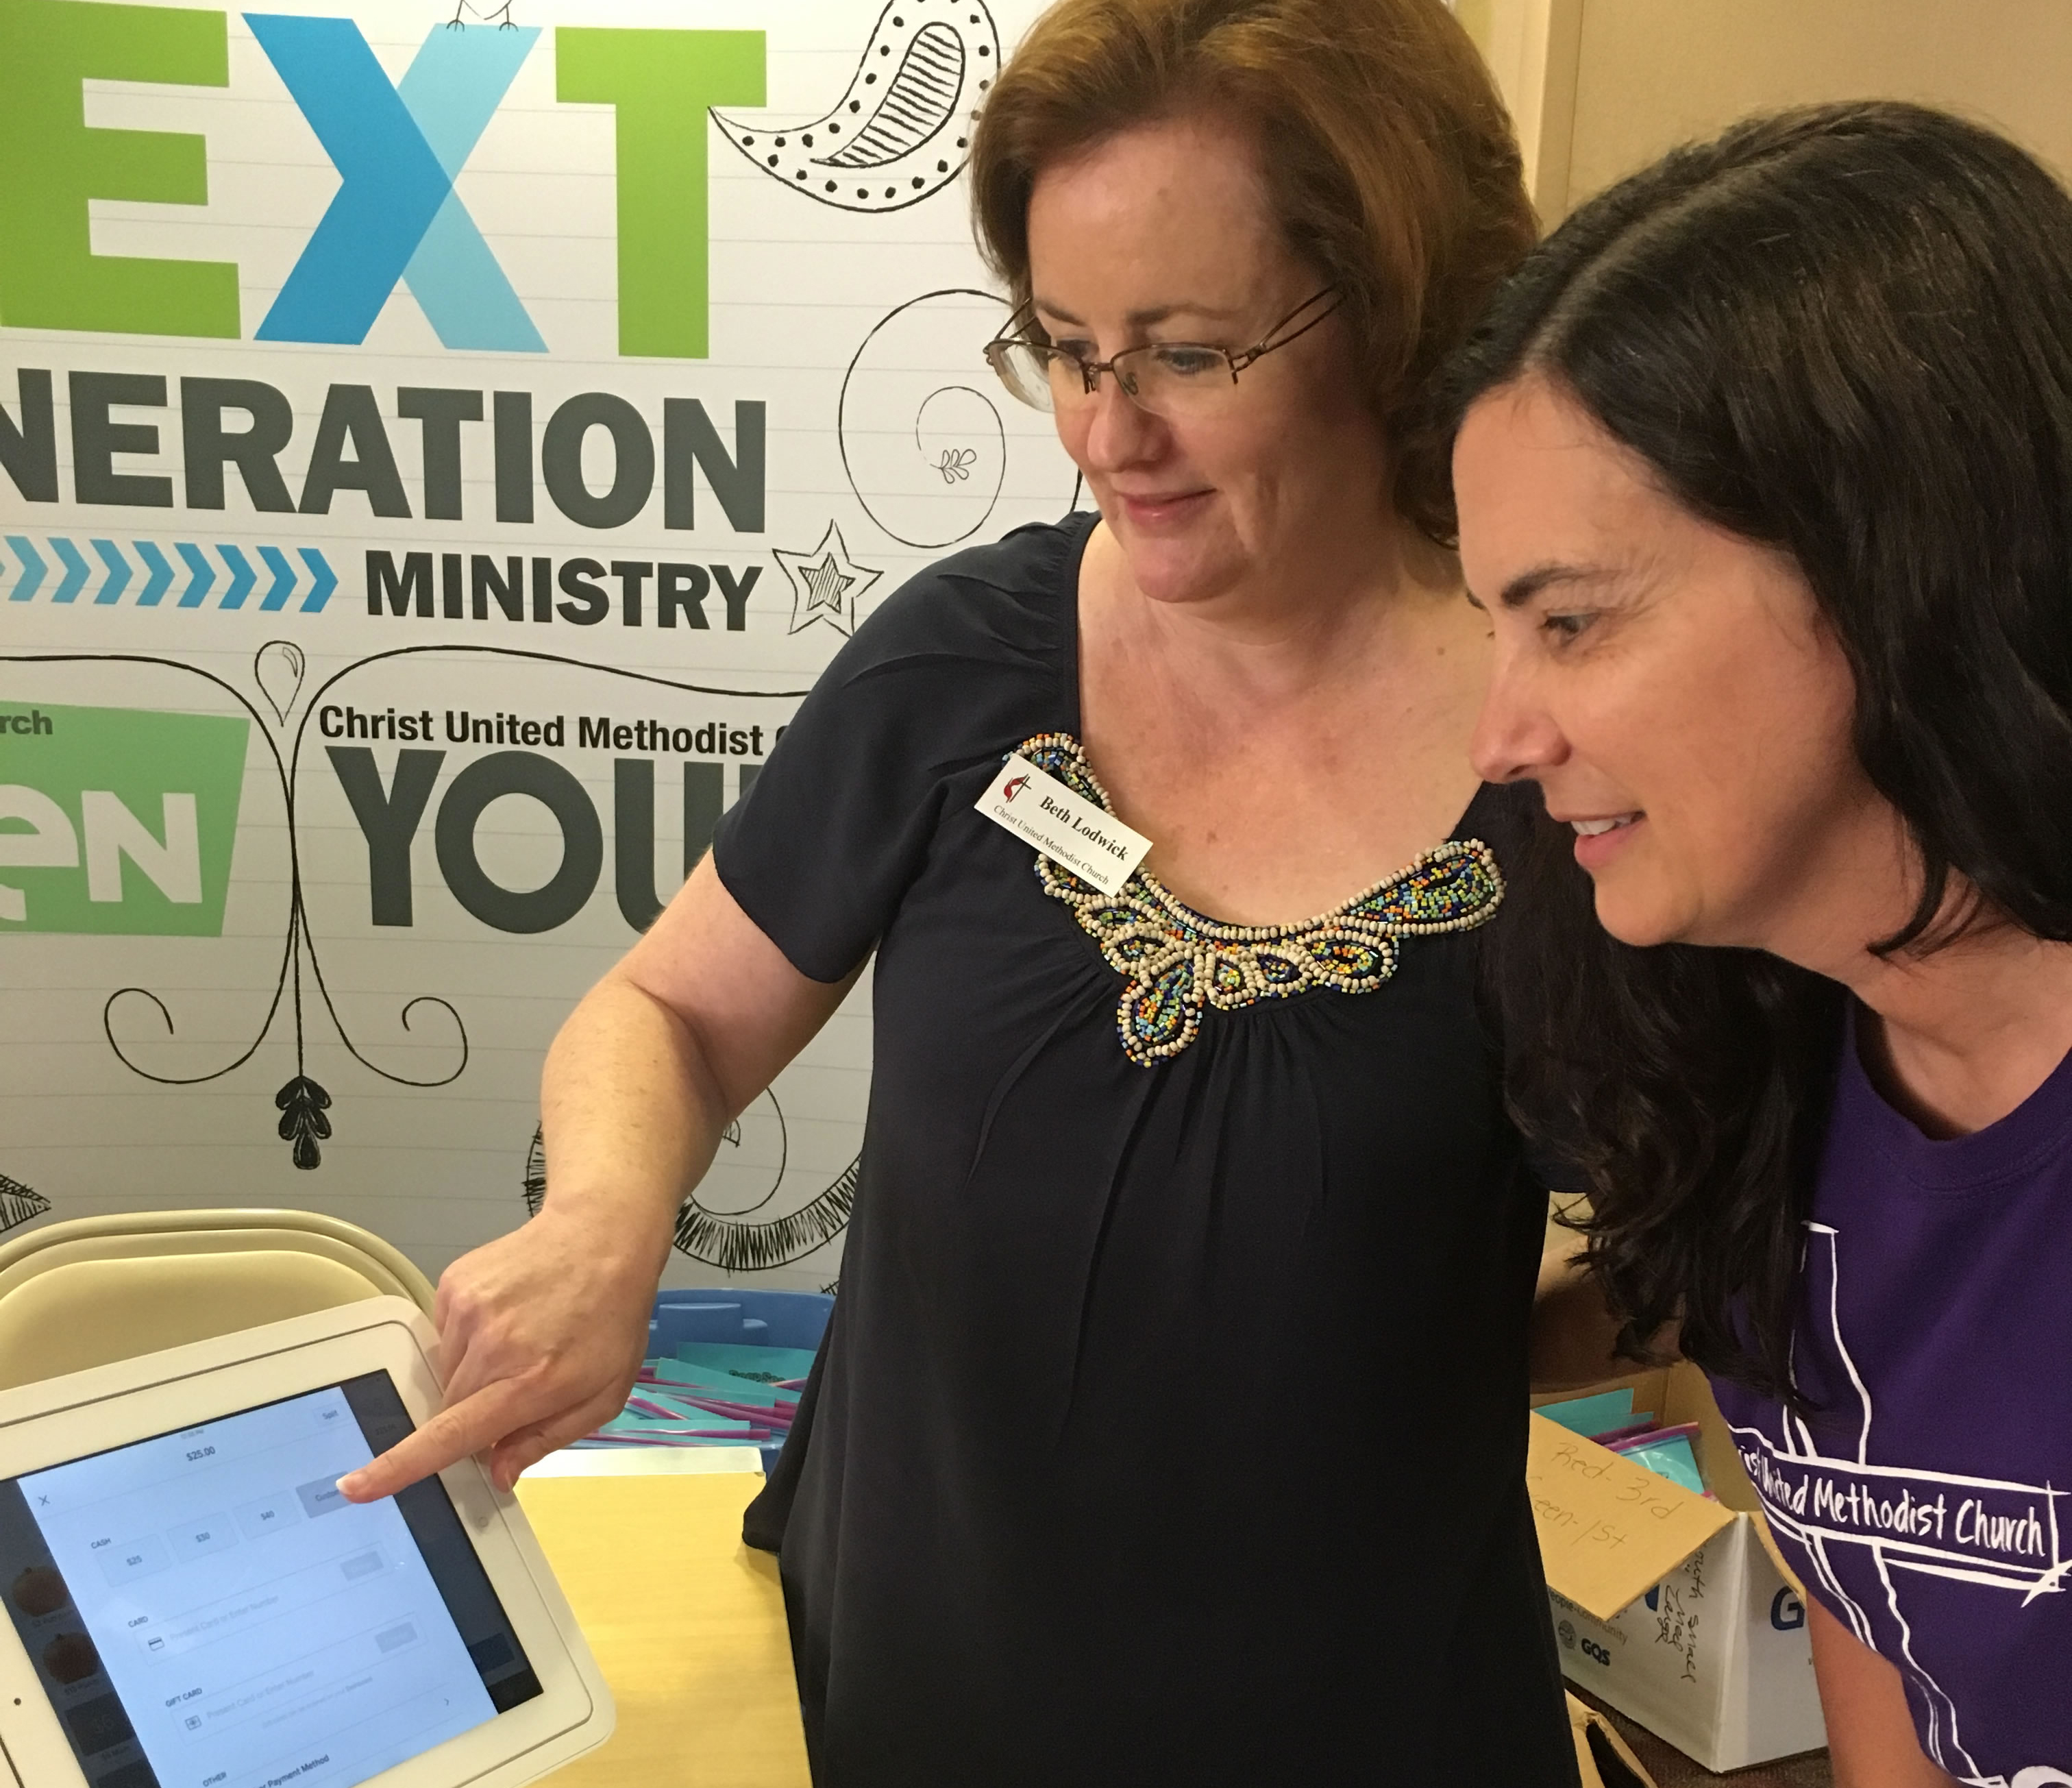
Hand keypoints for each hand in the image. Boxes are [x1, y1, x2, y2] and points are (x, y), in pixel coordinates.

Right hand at [339, 1205, 659, 1499]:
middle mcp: (491, 1347)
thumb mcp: (604, 1394)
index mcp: (527, 1381)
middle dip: (475, 1411)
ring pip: (447, 1370)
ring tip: (522, 1339)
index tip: (357, 1486)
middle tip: (521, 1382)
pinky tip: (509, 1316)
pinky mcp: (454, 1284)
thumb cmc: (612, 1317)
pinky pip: (446, 1334)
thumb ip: (546, 1438)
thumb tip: (496, 1473)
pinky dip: (471, 1337)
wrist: (604, 1235)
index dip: (400, 1466)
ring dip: (474, 1371)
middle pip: (448, 1408)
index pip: (449, 1434)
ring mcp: (467, 1311)